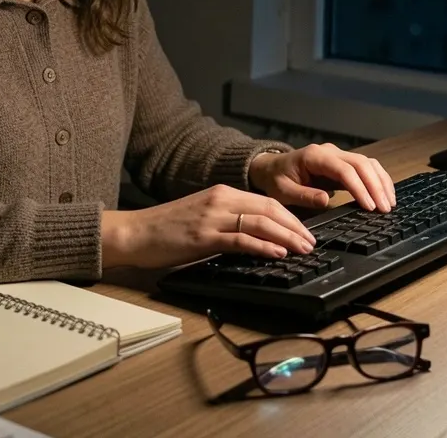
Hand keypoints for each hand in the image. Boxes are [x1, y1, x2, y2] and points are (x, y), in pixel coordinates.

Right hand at [101, 185, 316, 268]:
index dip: (291, 217)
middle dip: (295, 226)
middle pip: (269, 209)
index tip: (306, 232)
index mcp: (222, 193)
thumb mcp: (202, 217)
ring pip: (260, 222)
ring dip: (286, 237)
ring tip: (303, 250)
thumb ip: (228, 221)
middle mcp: (220, 199)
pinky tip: (276, 253)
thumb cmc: (165, 229)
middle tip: (312, 243)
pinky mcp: (204, 236)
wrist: (134, 232)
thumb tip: (257, 237)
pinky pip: (241, 239)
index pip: (266, 201)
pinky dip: (263, 246)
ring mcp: (212, 216)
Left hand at [248, 144, 395, 212]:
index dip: (359, 187)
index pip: (344, 169)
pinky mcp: (343, 163)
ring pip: (368, 163)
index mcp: (314, 156)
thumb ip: (303, 196)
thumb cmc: (276, 180)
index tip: (369, 207)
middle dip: (375, 186)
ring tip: (389, 204)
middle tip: (385, 209)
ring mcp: (338, 155)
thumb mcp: (283, 192)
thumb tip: (327, 200)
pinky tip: (385, 194)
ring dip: (381, 182)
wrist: (271, 168)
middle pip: (361, 163)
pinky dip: (378, 179)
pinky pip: (366, 167)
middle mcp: (329, 151)